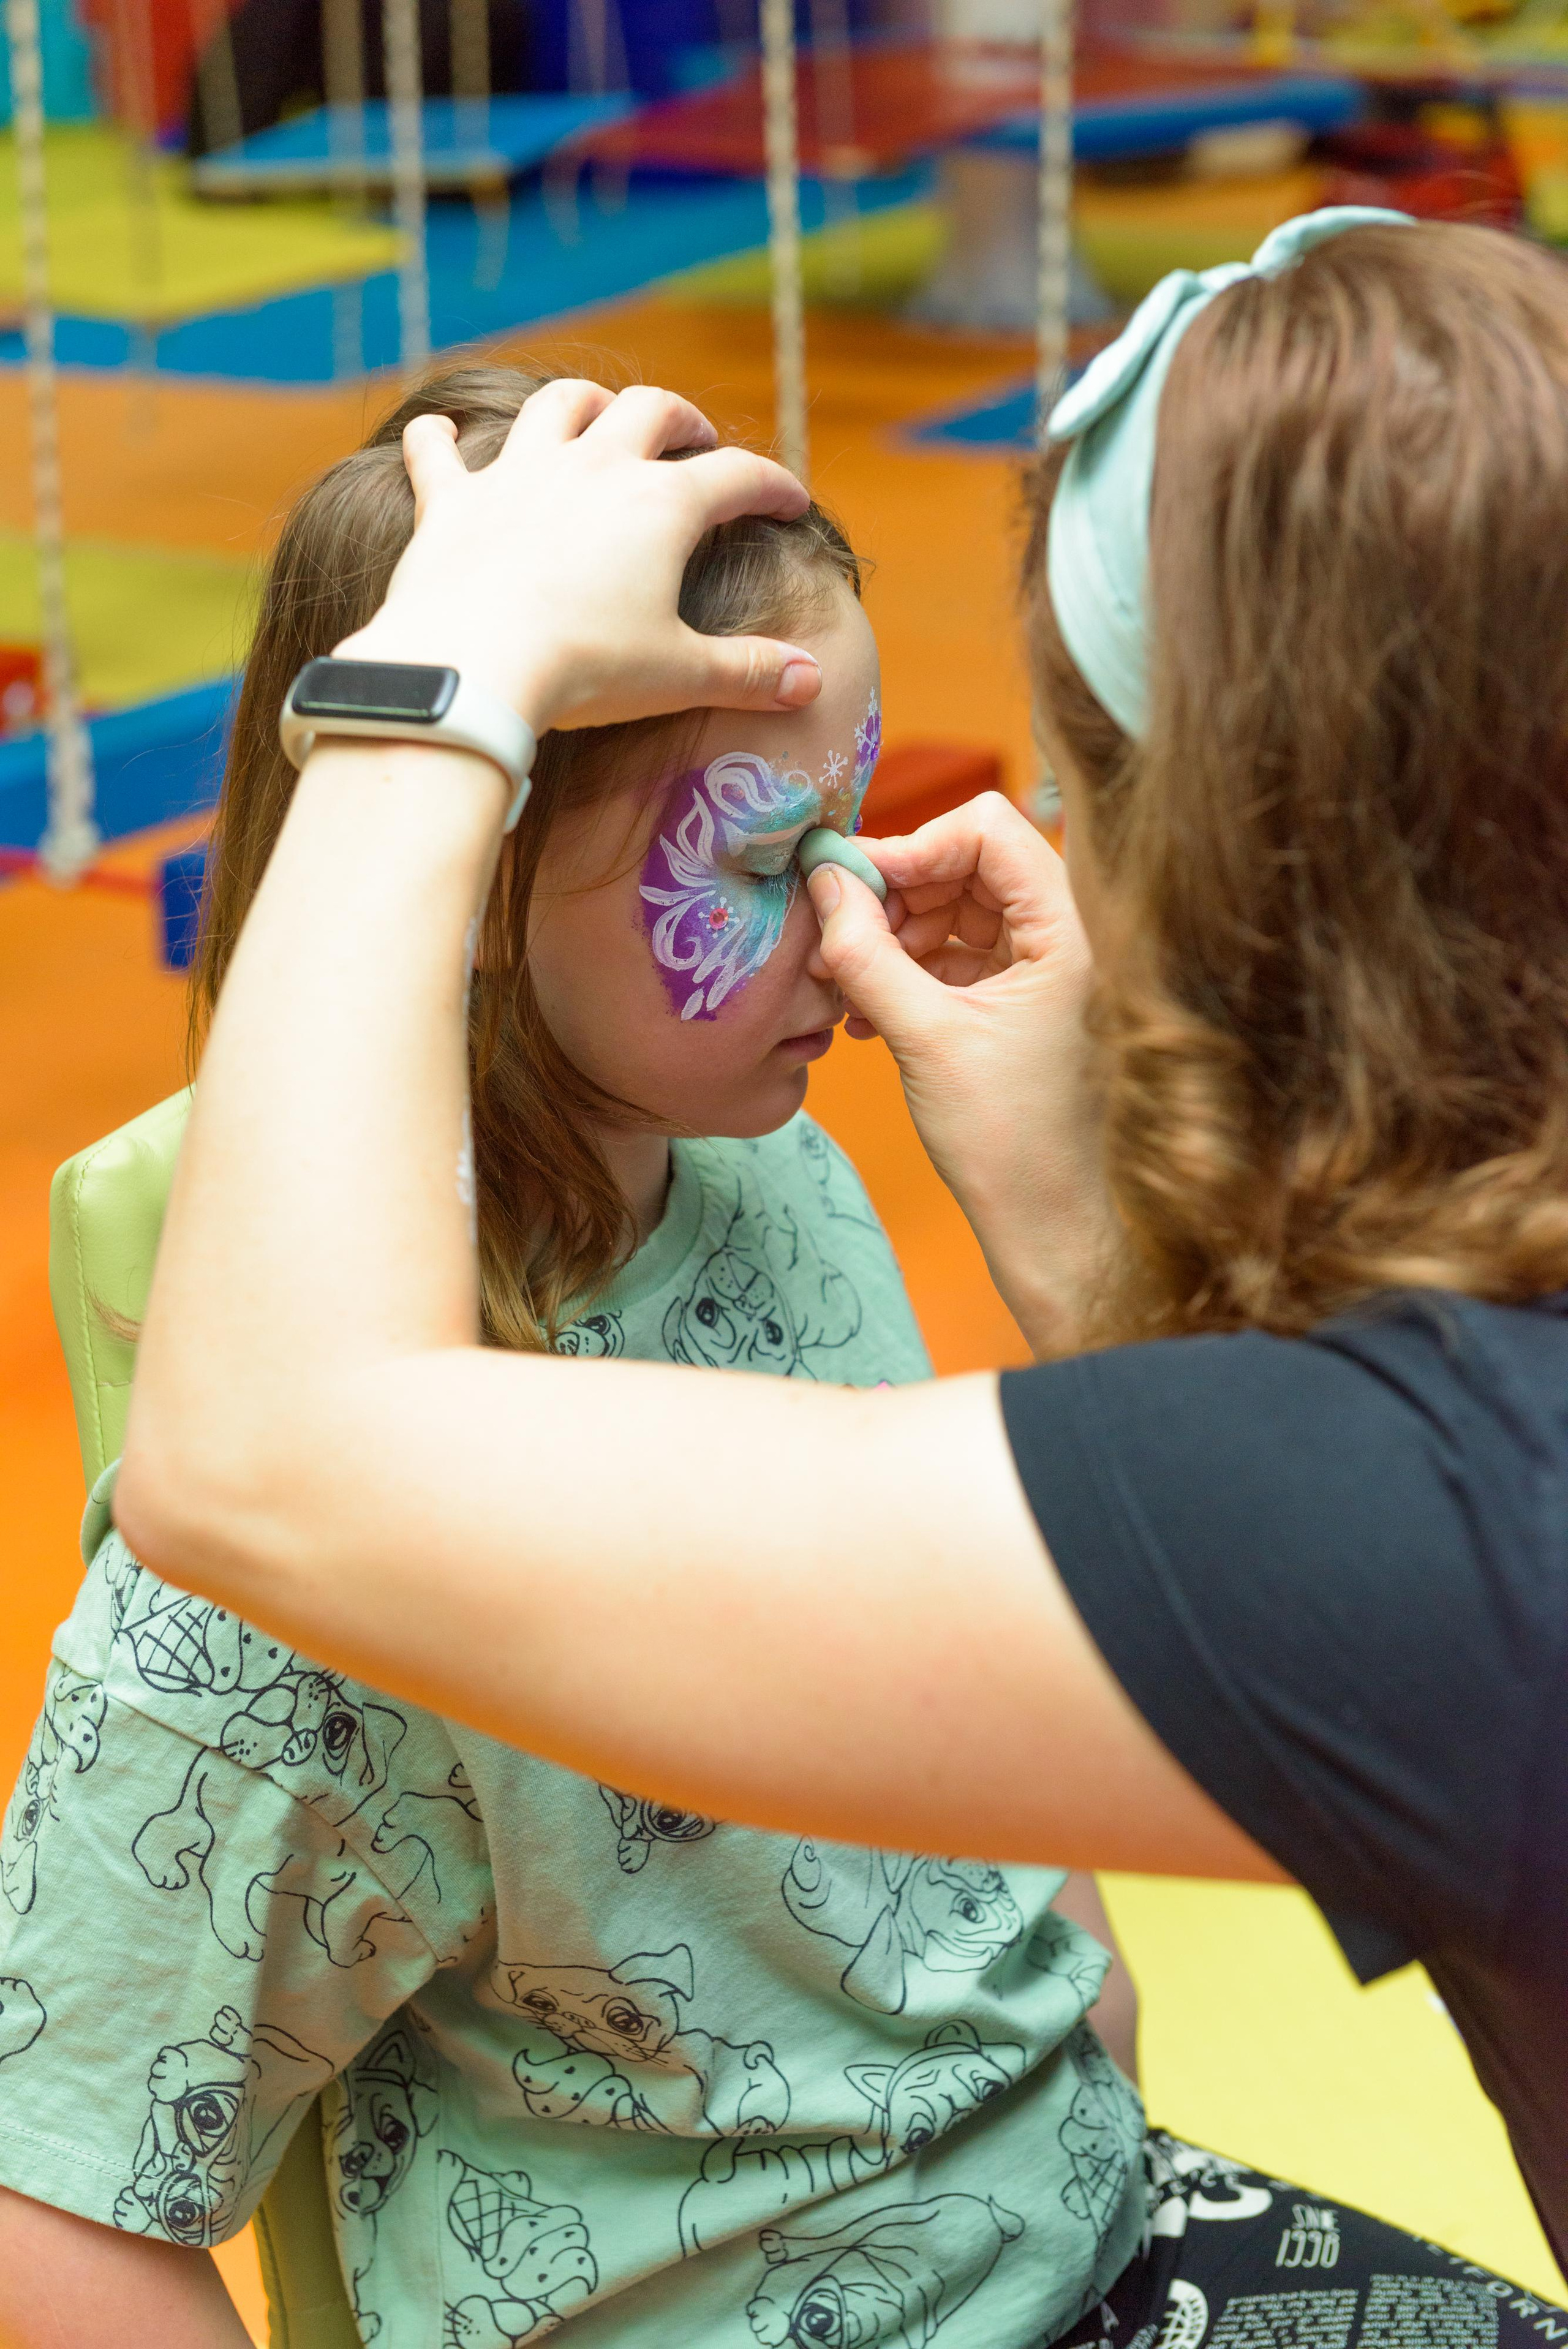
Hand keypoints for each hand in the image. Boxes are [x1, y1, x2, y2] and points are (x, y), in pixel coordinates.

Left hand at [336, 380, 822, 735]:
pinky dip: (439, 438)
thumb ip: (748, 673)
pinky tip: (439, 430)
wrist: (472, 668)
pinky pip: (439, 451)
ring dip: (584, 402)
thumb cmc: (584, 671)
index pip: (736, 476)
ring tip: (596, 417)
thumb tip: (811, 681)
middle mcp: (594, 466)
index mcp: (661, 504)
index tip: (791, 501)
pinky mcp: (453, 500)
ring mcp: (519, 474)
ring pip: (559, 405)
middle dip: (680, 419)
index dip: (772, 485)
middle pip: (649, 409)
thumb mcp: (677, 677)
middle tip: (694, 440)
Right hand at [807, 793, 1112, 1354]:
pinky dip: (911, 971)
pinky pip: (960, 954)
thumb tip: (822, 879)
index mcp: (1071, 931)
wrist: (1050, 1223)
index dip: (914, 846)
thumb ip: (867, 953)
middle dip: (896, 894)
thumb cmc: (1009, 1141)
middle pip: (969, 864)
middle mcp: (1069, 936)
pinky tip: (869, 1012)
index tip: (853, 887)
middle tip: (835, 936)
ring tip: (844, 985)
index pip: (988, 829)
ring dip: (895, 936)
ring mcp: (1047, 968)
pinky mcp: (1025, 1000)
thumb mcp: (923, 1038)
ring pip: (958, 909)